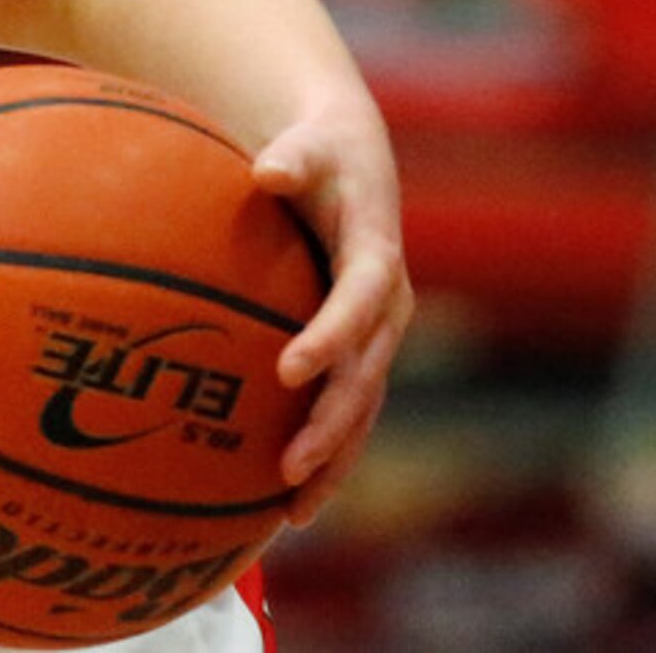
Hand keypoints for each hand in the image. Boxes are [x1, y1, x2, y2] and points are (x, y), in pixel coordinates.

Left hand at [249, 99, 413, 525]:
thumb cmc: (317, 150)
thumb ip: (292, 157)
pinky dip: (327, 455)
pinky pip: (347, 411)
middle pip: (366, 374)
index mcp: (377, 254)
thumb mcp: (308, 144)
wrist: (351, 160)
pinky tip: (290, 502)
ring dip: (333, 459)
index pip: (362, 299)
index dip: (332, 334)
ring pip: (362, 408)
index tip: (291, 368)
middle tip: (288, 464)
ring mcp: (377, 336)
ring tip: (293, 511)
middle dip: (332, 422)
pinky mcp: (359, 353)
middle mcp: (387, 306)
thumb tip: (268, 171)